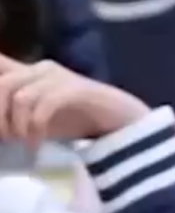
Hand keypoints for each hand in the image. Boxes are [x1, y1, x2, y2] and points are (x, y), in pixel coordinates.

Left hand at [0, 57, 148, 150]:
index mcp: (28, 71)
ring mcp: (60, 77)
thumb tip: (0, 127)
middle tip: (7, 139)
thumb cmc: (78, 120)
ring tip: (24, 142)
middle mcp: (40, 68)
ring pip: (20, 97)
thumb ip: (13, 112)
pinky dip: (36, 128)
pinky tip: (37, 144)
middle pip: (2, 85)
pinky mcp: (77, 89)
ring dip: (17, 125)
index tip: (2, 124)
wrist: (123, 121)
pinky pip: (45, 106)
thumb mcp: (36, 116)